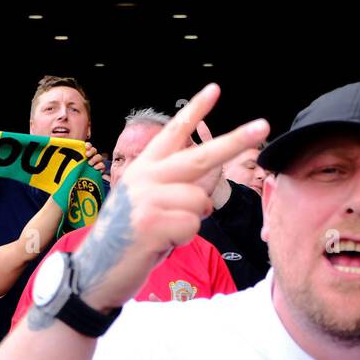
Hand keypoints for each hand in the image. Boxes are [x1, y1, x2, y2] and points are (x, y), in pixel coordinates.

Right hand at [70, 84, 267, 312]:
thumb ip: (176, 188)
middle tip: (263, 126)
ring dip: (190, 222)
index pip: (173, 133)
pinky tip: (160, 243)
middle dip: (235, 141)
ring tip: (164, 232)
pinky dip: (183, 239)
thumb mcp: (149, 205)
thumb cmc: (130, 239)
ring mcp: (146, 198)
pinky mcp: (151, 222)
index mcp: (143, 168)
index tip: (214, 89)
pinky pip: (192, 225)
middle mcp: (144, 177)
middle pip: (200, 156)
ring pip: (199, 201)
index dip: (195, 111)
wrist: (96, 270)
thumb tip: (208, 189)